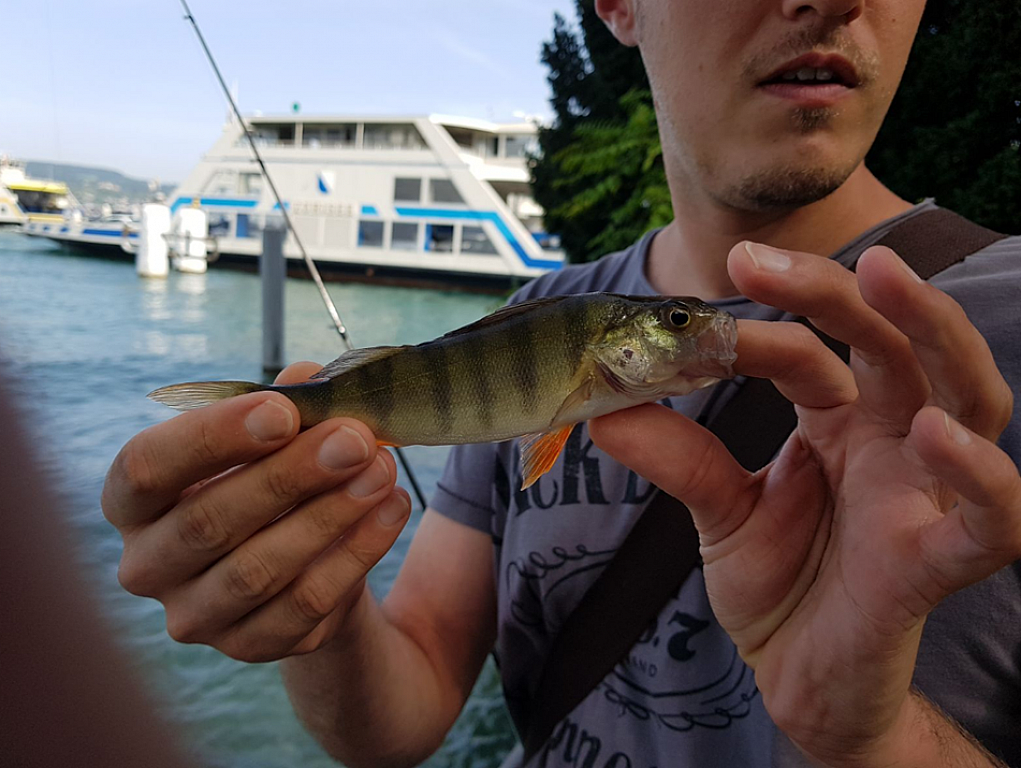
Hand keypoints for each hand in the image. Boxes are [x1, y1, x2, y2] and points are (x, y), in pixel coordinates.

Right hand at [103, 362, 410, 662]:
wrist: (309, 560)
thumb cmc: (275, 479)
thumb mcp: (276, 436)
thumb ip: (286, 404)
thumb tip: (309, 380)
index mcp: (133, 502)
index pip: (146, 468)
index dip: (214, 436)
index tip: (283, 411)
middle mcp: (147, 565)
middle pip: (209, 521)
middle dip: (290, 475)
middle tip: (355, 439)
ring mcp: (195, 615)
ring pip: (259, 569)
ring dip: (330, 515)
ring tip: (382, 471)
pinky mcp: (250, 645)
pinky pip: (305, 604)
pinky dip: (355, 554)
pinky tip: (391, 509)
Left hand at [591, 243, 1020, 766]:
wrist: (796, 674)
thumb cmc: (778, 582)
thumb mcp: (717, 509)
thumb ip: (678, 456)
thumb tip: (605, 408)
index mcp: (845, 422)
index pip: (819, 350)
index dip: (779, 316)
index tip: (723, 280)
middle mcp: (893, 444)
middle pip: (898, 346)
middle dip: (847, 293)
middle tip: (769, 259)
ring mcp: (922, 497)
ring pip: (971, 400)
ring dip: (939, 335)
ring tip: (889, 282)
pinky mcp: (934, 563)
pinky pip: (991, 520)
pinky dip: (982, 476)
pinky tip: (938, 437)